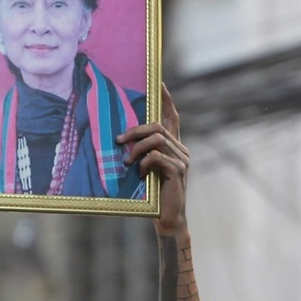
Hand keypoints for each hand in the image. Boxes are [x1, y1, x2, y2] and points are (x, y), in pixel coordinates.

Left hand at [119, 85, 188, 232]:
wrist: (167, 218)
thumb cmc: (153, 195)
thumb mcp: (146, 169)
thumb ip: (143, 153)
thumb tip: (122, 139)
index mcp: (174, 146)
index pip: (172, 116)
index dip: (166, 99)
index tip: (159, 82)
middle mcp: (181, 149)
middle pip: (158, 126)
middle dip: (136, 130)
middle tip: (118, 139)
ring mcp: (182, 159)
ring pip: (156, 140)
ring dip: (136, 149)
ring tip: (127, 162)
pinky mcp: (178, 171)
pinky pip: (157, 156)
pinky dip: (144, 163)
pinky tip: (141, 174)